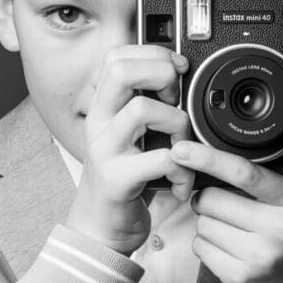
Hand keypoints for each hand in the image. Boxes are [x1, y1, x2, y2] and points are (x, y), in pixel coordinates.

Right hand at [65, 45, 193, 255]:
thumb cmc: (123, 180)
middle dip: (161, 74)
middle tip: (175, 99)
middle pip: (121, 71)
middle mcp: (99, 122)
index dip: (152, 53)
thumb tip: (178, 75)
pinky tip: (182, 183)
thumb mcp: (129, 135)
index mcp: (103, 107)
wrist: (100, 228)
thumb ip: (143, 105)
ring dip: (178, 124)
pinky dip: (184, 171)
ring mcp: (105, 150)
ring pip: (144, 109)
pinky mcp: (117, 179)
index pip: (116, 56)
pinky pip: (162, 158)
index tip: (175, 70)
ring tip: (181, 147)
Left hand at [171, 102, 282, 282]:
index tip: (182, 147)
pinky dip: (207, 243)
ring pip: (202, 223)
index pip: (244, 173)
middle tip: (227, 199)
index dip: (208, 157)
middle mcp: (277, 230)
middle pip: (211, 198)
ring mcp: (256, 257)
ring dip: (209, 220)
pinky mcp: (238, 278)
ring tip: (233, 224)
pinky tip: (229, 244)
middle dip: (209, 195)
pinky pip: (200, 247)